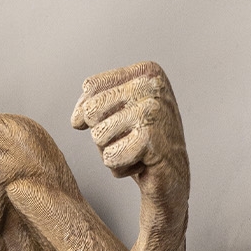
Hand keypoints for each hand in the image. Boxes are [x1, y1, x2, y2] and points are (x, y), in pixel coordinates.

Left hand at [72, 62, 188, 214]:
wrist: (173, 178)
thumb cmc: (143, 145)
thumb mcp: (119, 114)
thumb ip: (93, 103)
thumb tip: (77, 119)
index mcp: (146, 72)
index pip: (91, 87)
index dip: (89, 114)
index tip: (115, 124)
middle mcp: (152, 85)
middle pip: (92, 111)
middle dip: (103, 135)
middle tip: (130, 140)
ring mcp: (152, 110)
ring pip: (98, 136)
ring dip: (112, 153)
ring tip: (136, 152)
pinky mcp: (150, 138)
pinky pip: (109, 158)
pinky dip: (121, 169)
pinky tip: (142, 165)